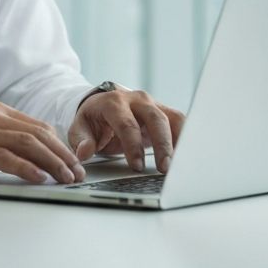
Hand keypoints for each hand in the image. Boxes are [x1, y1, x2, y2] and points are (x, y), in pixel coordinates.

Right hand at [0, 101, 85, 191]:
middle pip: (39, 133)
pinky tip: (40, 179)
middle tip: (77, 173)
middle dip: (63, 155)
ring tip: (66, 178)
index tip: (73, 163)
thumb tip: (39, 159)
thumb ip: (5, 142)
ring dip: (52, 162)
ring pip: (28, 143)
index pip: (38, 126)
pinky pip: (7, 157)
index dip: (60, 145)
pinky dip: (28, 168)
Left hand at [68, 89, 183, 173]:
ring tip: (182, 165)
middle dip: (162, 144)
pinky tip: (188, 157)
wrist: (102, 103)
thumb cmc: (93, 119)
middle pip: (155, 118)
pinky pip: (180, 122)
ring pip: (173, 118)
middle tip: (165, 168)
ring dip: (179, 141)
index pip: (126, 123)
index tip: (137, 166)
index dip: (133, 146)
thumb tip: (84, 152)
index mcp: (113, 102)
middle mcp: (136, 100)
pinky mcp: (164, 111)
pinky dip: (186, 138)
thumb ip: (81, 140)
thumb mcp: (79, 128)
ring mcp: (153, 104)